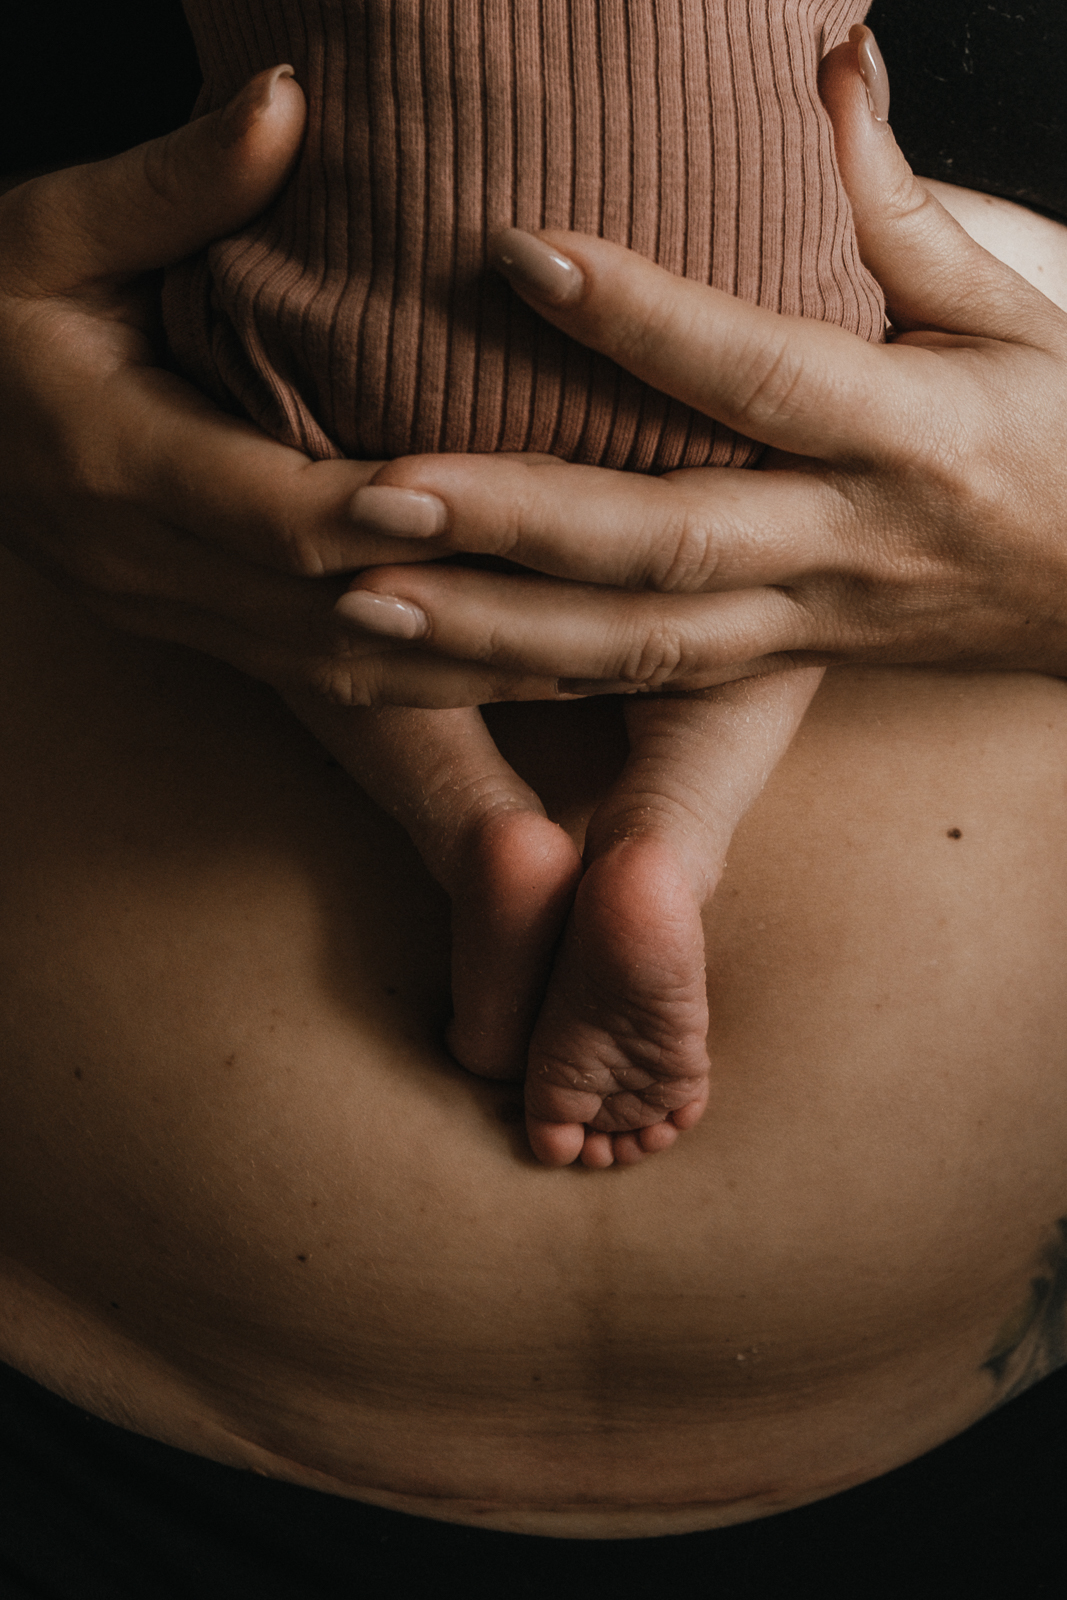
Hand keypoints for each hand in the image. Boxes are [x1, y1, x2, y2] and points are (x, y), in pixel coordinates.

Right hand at [0, 68, 560, 707]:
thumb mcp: (54, 230)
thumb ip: (174, 181)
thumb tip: (285, 100)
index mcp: (110, 459)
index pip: (268, 508)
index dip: (376, 513)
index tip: (481, 499)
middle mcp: (145, 564)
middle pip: (329, 613)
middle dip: (466, 611)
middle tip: (598, 591)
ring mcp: (176, 617)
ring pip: (346, 674)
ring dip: (472, 673)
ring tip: (602, 654)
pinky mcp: (206, 638)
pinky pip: (335, 688)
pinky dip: (437, 686)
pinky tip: (528, 675)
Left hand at [336, 33, 1066, 685]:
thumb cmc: (1058, 432)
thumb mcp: (1006, 310)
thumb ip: (896, 207)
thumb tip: (826, 59)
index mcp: (903, 433)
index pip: (757, 374)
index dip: (642, 319)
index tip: (518, 250)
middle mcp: (838, 539)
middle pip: (663, 539)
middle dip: (514, 520)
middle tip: (371, 490)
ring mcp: (799, 621)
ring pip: (634, 640)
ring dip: (493, 629)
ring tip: (360, 597)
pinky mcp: (774, 669)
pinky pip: (642, 680)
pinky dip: (536, 675)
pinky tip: (430, 660)